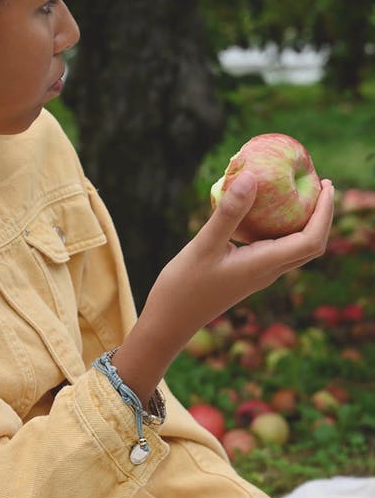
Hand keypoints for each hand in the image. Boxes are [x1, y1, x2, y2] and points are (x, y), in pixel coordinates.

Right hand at [115, 173, 333, 402]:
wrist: (171, 320)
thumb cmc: (184, 286)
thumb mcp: (204, 244)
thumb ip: (229, 212)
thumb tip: (252, 177)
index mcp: (264, 265)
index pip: (311, 240)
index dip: (325, 213)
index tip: (326, 185)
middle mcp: (268, 271)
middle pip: (311, 245)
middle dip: (322, 215)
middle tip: (321, 183)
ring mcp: (258, 274)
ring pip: (295, 248)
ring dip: (306, 222)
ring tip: (300, 193)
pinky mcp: (247, 272)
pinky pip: (276, 248)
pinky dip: (282, 227)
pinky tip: (265, 211)